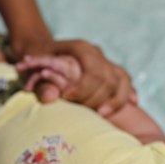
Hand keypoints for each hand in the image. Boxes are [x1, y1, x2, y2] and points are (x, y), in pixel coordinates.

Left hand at [10, 37, 135, 115]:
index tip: (67, 98)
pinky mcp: (108, 69)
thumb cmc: (35, 62)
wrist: (40, 49)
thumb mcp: (31, 70)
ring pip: (121, 80)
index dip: (83, 89)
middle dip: (97, 98)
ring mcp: (104, 60)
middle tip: (82, 111)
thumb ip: (41, 84)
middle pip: (108, 79)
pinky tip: (132, 105)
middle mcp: (96, 53)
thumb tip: (51, 97)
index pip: (93, 72)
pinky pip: (124, 80)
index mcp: (81, 48)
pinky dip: (127, 93)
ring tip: (103, 114)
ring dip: (115, 100)